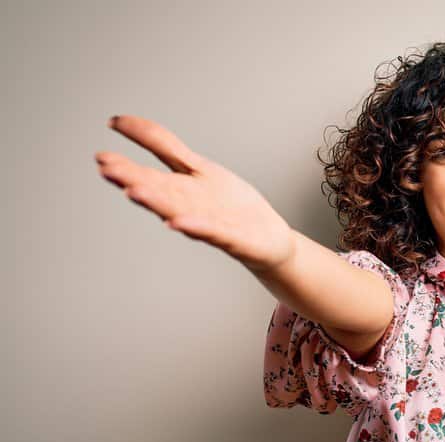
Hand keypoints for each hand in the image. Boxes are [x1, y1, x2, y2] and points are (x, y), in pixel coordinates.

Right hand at [95, 115, 294, 271]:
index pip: (149, 173)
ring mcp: (209, 222)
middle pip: (159, 191)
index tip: (102, 156)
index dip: (127, 164)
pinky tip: (178, 223)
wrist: (268, 241)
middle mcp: (189, 206)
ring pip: (178, 211)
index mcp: (180, 188)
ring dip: (156, 202)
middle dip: (133, 180)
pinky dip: (196, 227)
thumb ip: (163, 146)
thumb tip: (126, 122)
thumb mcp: (196, 166)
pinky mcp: (232, 238)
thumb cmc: (230, 205)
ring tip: (135, 192)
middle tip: (107, 169)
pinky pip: (212, 232)